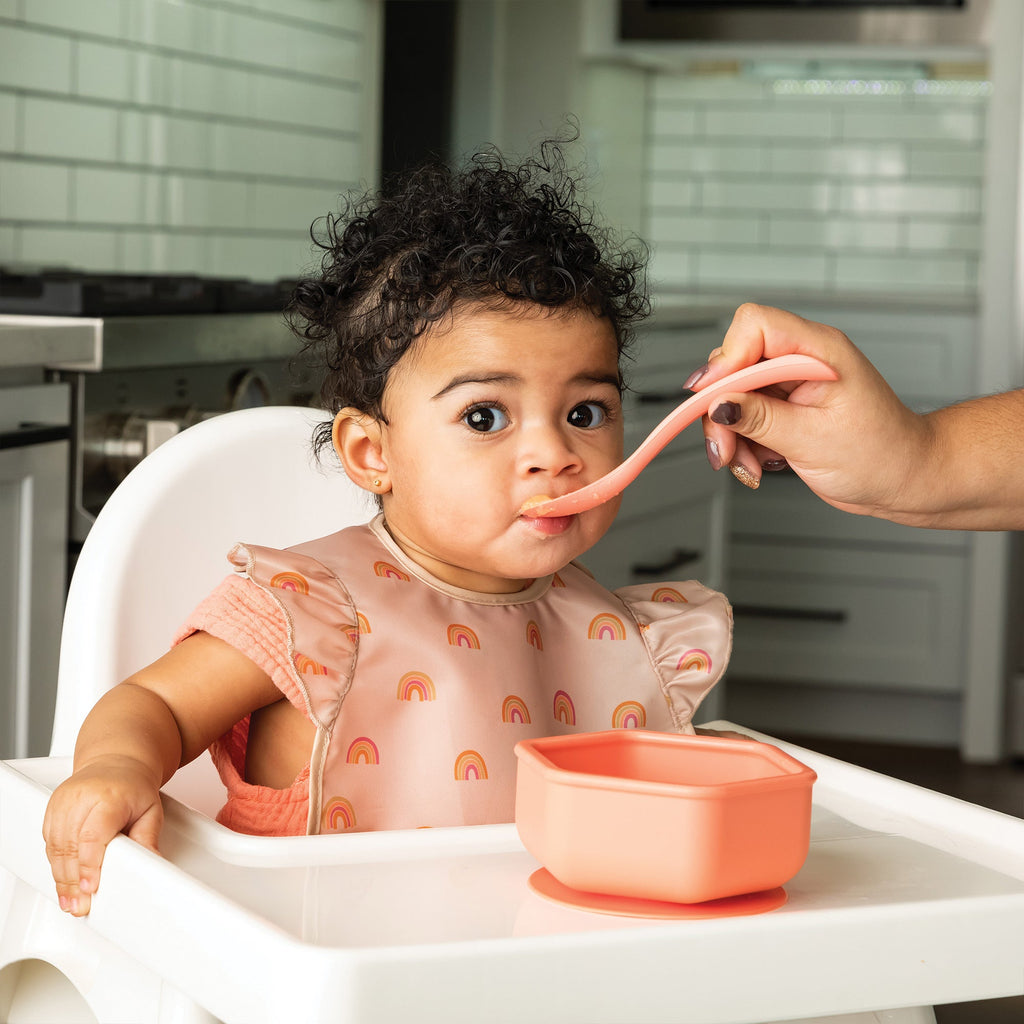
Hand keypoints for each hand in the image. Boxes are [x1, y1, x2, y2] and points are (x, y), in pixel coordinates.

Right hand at [42, 756, 163, 915]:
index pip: (93, 834)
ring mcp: (63, 802)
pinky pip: (49, 841)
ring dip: (61, 878)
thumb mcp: (151, 809)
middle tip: (80, 905)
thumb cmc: (134, 787)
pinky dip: (54, 864)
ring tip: (70, 901)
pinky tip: (62, 881)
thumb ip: (148, 837)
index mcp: (109, 797)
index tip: (90, 886)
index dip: (89, 864)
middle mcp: (82, 798)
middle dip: (73, 881)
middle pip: (70, 846)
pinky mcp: (52, 808)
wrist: (117, 761)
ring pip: (55, 847)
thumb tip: (151, 863)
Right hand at [691, 303, 926, 517]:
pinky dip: (742, 445)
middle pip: (734, 364)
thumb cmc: (881, 454)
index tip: (712, 399)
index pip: (755, 326)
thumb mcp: (813, 439)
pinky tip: (761, 465)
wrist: (902, 479)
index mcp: (818, 351)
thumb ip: (760, 418)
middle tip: (725, 447)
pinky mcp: (781, 408)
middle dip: (721, 409)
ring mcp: (789, 385)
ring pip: (731, 396)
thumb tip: (718, 404)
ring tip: (749, 465)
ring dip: (730, 435)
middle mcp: (801, 360)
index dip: (727, 359)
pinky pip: (740, 418)